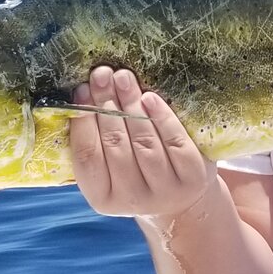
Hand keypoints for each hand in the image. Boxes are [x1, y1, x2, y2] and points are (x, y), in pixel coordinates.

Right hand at [68, 66, 216, 219]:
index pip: (87, 157)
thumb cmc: (138, 173)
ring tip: (123, 77)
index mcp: (103, 198)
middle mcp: (133, 199)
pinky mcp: (192, 177)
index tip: (80, 90)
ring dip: (131, 105)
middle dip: (106, 104)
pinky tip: (150, 97)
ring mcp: (165, 190)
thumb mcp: (112, 169)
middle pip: (115, 145)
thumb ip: (97, 142)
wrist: (183, 199)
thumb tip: (83, 94)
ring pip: (144, 141)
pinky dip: (161, 117)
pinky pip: (175, 142)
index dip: (83, 122)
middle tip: (101, 74)